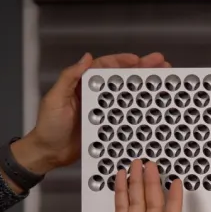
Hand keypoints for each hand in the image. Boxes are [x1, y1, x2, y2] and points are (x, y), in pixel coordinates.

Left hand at [11, 52, 170, 173]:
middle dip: (140, 71)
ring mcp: (102, 112)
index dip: (122, 61)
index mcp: (82, 85)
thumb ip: (69, 77)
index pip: (105, 67)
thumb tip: (86, 57)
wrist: (49, 154)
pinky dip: (138, 112)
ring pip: (126, 97)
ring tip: (162, 83)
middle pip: (121, 80)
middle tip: (161, 64)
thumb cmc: (48, 126)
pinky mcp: (107, 127)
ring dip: (143, 89)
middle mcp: (95, 96)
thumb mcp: (55, 98)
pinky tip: (152, 109)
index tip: (138, 59)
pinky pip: (125, 116)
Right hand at [67, 159, 188, 211]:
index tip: (176, 180)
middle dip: (151, 185)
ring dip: (136, 186)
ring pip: (137, 205)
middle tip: (149, 166)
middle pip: (152, 207)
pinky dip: (123, 194)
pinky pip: (124, 210)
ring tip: (135, 167)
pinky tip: (122, 180)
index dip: (174, 198)